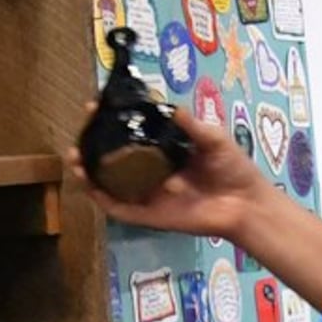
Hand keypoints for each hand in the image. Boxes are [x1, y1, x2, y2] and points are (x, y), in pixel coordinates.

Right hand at [71, 99, 274, 240]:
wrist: (246, 204)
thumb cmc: (233, 168)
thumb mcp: (213, 138)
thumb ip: (190, 125)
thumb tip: (168, 106)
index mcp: (163, 151)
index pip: (129, 134)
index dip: (110, 121)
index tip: (95, 107)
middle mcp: (150, 171)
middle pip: (112, 158)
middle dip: (92, 145)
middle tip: (80, 132)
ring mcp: (146, 193)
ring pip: (109, 183)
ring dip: (89, 172)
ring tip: (75, 158)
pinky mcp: (147, 215)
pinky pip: (119, 208)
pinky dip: (102, 199)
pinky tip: (89, 185)